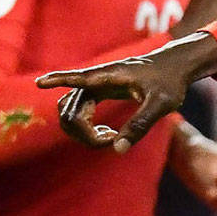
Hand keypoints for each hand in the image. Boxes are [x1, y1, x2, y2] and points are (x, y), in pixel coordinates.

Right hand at [36, 33, 216, 151]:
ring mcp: (97, 85)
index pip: (79, 78)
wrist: (177, 66)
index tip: (39, 82)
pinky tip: (108, 134)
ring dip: (81, 130)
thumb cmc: (171, 82)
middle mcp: (98, 79)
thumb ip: (140, 125)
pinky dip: (86, 126)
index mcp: (111, 76)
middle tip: (110, 141)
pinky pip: (80, 109)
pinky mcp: (100, 91)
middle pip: (71, 107)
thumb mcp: (161, 105)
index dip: (59, 80)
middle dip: (81, 131)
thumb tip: (117, 149)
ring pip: (72, 110)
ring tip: (110, 138)